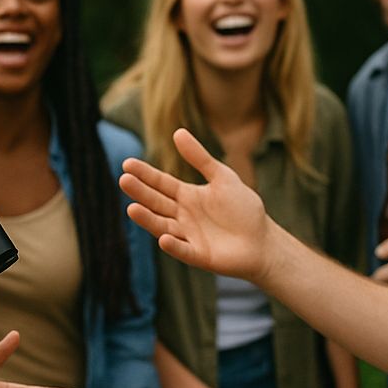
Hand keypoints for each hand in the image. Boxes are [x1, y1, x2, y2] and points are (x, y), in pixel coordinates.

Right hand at [119, 128, 272, 280]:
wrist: (263, 240)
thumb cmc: (243, 208)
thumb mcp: (222, 177)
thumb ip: (200, 158)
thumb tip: (177, 132)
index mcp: (187, 196)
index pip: (161, 183)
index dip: (145, 174)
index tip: (127, 164)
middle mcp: (182, 216)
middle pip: (157, 203)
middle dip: (140, 192)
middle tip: (124, 180)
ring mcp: (188, 236)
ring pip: (163, 226)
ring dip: (148, 219)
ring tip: (131, 208)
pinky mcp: (199, 255)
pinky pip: (184, 250)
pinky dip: (174, 246)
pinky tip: (164, 238)